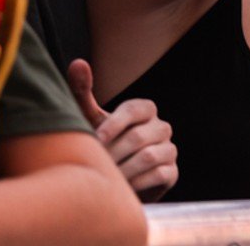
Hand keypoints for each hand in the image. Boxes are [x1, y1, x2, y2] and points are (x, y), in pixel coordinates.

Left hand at [67, 60, 177, 201]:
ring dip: (123, 169)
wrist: (119, 178)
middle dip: (114, 153)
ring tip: (106, 177)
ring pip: (149, 156)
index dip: (114, 124)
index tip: (97, 140)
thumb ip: (83, 93)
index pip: (134, 109)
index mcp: (144, 110)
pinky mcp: (172, 172)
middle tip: (97, 165)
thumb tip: (77, 63)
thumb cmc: (104, 142)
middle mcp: (161, 126)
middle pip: (139, 136)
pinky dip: (137, 182)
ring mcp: (169, 149)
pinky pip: (158, 174)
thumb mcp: (92, 120)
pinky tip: (123, 187)